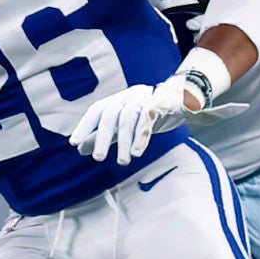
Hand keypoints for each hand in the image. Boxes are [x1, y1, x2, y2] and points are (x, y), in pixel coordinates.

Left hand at [70, 78, 194, 165]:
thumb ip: (105, 136)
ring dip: (124, 142)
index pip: (97, 110)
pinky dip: (141, 137)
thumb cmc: (149, 114)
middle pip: (110, 115)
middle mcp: (127, 96)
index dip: (85, 126)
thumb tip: (80, 148)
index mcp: (117, 99)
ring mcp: (144, 98)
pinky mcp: (160, 104)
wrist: (184, 100)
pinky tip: (137, 152)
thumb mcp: (125, 126)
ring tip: (123, 162)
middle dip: (102, 137)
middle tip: (98, 158)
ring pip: (128, 119)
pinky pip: (148, 119)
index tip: (74, 143)